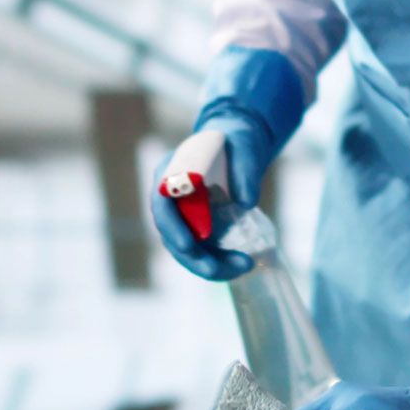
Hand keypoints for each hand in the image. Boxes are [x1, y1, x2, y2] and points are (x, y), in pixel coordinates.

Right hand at [151, 117, 272, 280]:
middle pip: (171, 236)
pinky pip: (201, 251)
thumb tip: (247, 202)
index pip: (162, 204)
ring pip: (186, 250)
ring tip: (243, 266)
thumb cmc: (235, 142)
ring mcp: (181, 216)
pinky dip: (218, 261)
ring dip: (210, 264)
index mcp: (170, 172)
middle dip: (196, 258)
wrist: (237, 148)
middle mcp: (169, 198)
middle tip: (225, 267)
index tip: (188, 245)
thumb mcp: (243, 147)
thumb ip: (244, 169)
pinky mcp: (195, 228)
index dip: (172, 227)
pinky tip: (241, 262)